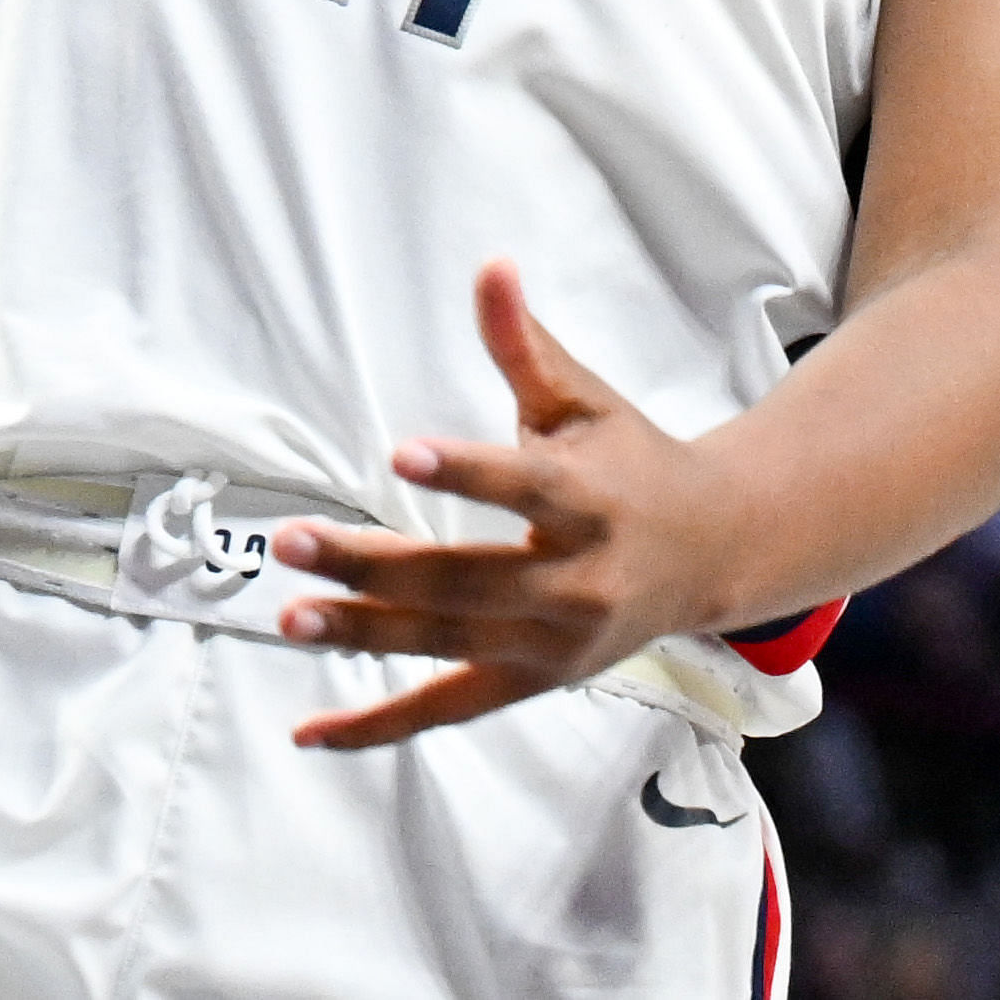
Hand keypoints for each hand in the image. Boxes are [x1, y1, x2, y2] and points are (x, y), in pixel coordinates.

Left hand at [267, 266, 758, 751]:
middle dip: (374, 566)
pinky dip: (377, 727)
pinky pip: (445, 711)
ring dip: (364, 633)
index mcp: (589, 498)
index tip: (401, 455)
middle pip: (464, 578)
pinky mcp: (530, 682)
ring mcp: (551, 644)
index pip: (522, 486)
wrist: (708, 554)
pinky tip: (312, 730)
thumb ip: (524, 345)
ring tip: (292, 613)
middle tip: (295, 540)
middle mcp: (574, 581)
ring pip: (446, 645)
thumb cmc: (632, 465)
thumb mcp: (585, 401)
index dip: (463, 471)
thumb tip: (491, 268)